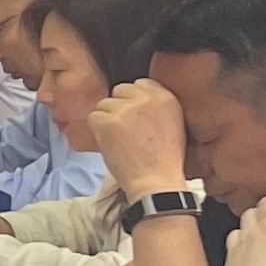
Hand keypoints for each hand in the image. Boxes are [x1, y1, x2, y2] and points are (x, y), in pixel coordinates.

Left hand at [92, 80, 187, 195]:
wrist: (156, 182)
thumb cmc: (164, 161)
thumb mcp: (173, 125)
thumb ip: (155, 108)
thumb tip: (134, 101)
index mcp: (166, 97)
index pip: (140, 83)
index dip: (133, 100)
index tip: (134, 117)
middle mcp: (146, 98)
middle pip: (119, 91)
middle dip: (118, 108)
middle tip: (124, 130)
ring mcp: (126, 108)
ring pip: (104, 104)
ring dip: (107, 121)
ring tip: (119, 141)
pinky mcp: (109, 121)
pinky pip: (93, 117)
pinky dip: (97, 131)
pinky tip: (110, 144)